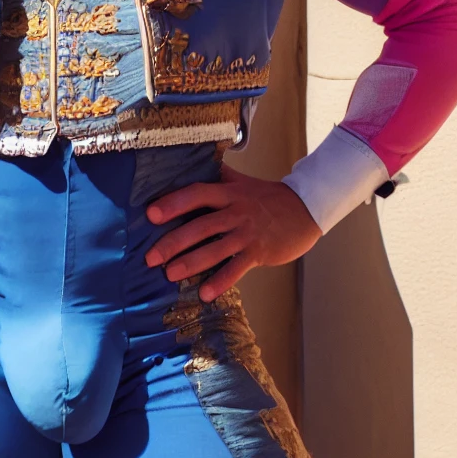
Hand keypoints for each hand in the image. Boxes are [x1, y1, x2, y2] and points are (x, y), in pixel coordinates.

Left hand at [145, 162, 320, 298]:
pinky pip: (237, 269)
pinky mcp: (259, 252)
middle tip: (151, 257)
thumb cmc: (267, 197)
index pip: (197, 193)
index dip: (174, 203)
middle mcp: (236, 211)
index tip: (151, 214)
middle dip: (174, 242)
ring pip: (216, 248)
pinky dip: (221, 281)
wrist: (305, 209)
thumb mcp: (241, 182)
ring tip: (170, 274)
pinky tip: (205, 294)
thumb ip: (217, 176)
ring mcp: (247, 233)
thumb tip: (189, 164)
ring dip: (191, 263)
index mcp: (229, 193)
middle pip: (201, 225)